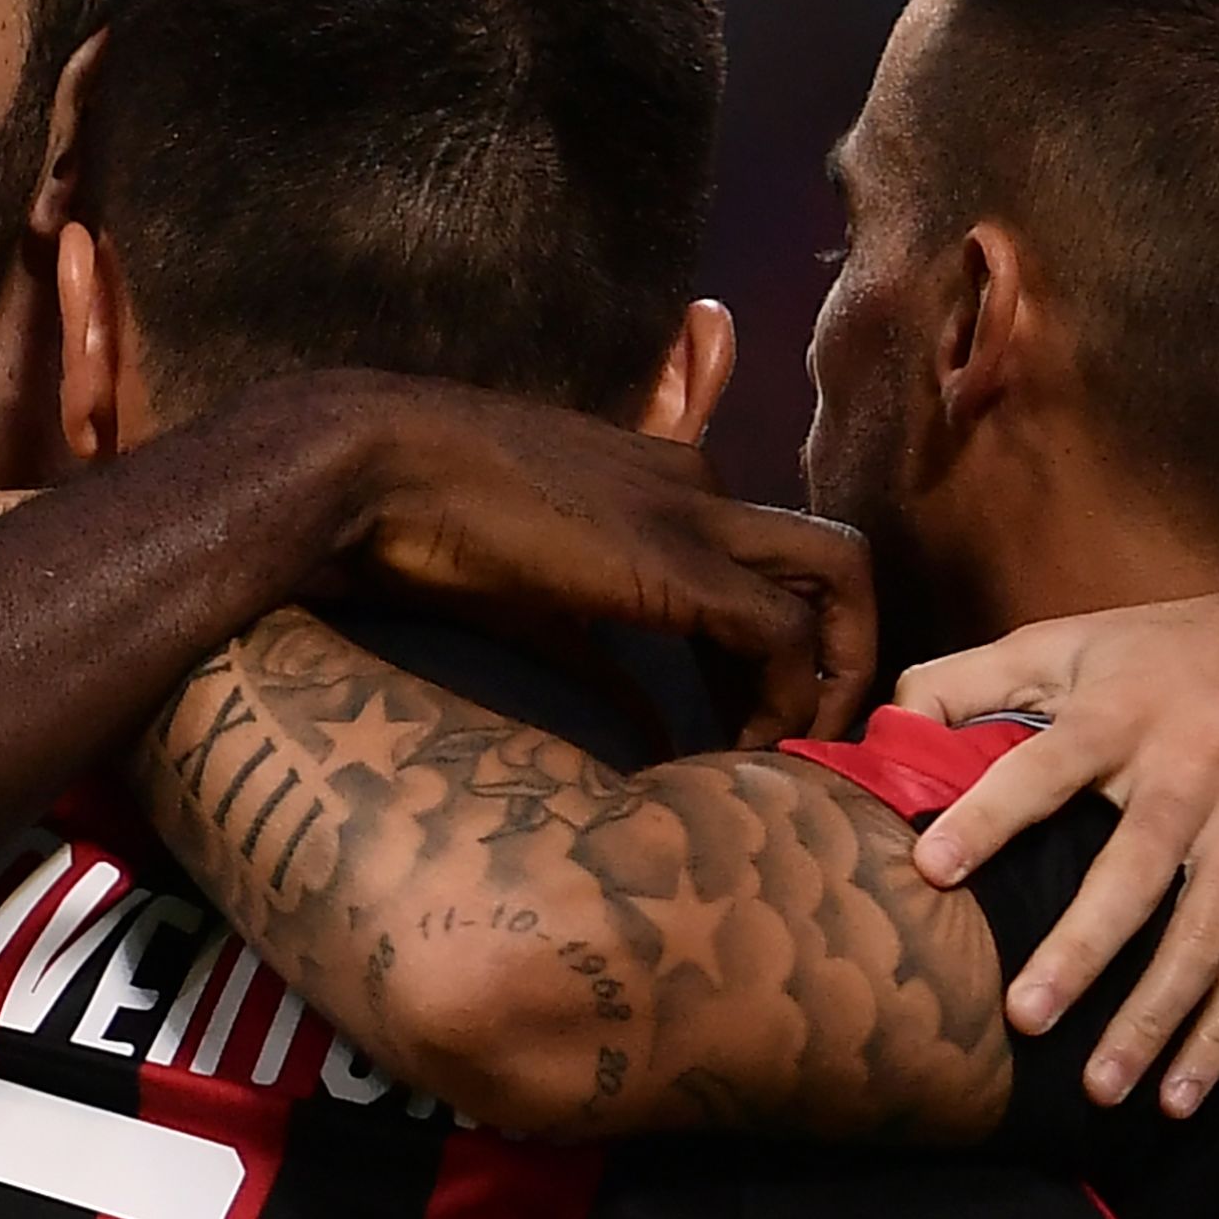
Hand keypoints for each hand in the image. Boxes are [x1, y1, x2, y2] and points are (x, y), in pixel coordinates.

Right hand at [320, 378, 873, 743]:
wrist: (374, 465)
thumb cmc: (423, 523)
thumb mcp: (532, 602)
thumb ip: (603, 661)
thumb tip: (648, 730)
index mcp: (663, 482)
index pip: (766, 562)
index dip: (770, 652)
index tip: (740, 720)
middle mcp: (699, 487)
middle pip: (834, 562)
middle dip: (843, 654)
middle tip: (805, 741)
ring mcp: (696, 520)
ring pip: (843, 579)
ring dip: (839, 675)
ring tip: (796, 753)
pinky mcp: (680, 566)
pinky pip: (783, 637)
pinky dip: (785, 701)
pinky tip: (745, 752)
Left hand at [895, 561, 1218, 1110]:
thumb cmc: (1184, 645)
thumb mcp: (1079, 637)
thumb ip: (975, 675)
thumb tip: (889, 724)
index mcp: (1118, 717)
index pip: (1042, 768)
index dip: (988, 815)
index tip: (933, 870)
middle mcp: (1188, 774)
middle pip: (1132, 872)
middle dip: (1081, 951)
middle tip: (1025, 1018)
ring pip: (1202, 934)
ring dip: (1153, 1016)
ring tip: (1101, 1087)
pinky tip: (1182, 1092)